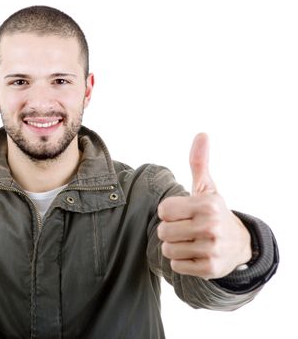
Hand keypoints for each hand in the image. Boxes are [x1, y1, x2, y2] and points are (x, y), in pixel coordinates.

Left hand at [157, 134, 251, 279]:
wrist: (239, 244)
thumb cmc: (214, 212)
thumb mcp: (207, 188)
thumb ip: (199, 163)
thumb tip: (202, 134)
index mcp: (206, 205)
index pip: (163, 210)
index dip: (168, 212)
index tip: (182, 213)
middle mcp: (211, 226)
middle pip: (163, 231)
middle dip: (169, 230)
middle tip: (185, 229)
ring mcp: (212, 249)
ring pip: (167, 250)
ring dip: (174, 247)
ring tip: (189, 241)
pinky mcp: (209, 268)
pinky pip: (176, 266)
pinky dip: (181, 262)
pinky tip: (194, 254)